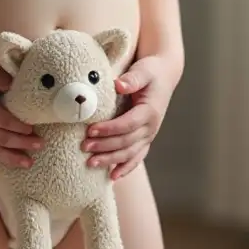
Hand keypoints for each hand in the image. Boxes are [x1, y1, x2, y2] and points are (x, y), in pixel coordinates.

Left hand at [83, 55, 178, 180]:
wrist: (164, 76)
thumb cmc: (151, 72)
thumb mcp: (143, 70)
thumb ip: (132, 78)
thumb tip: (118, 85)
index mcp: (149, 111)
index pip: (128, 124)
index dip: (109, 129)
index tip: (90, 130)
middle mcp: (151, 127)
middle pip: (126, 142)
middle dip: (105, 147)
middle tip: (84, 147)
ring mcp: (149, 136)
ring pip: (129, 154)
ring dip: (110, 160)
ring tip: (90, 163)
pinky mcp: (145, 140)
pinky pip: (136, 158)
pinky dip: (125, 168)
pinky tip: (112, 177)